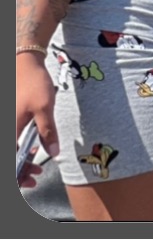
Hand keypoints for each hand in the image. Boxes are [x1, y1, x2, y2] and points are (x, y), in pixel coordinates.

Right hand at [16, 51, 58, 177]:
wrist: (26, 64)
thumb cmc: (34, 83)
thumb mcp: (45, 108)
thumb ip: (48, 132)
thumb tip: (53, 152)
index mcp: (9, 130)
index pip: (11, 161)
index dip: (18, 175)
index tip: (30, 181)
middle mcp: (6, 130)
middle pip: (10, 158)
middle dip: (20, 171)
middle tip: (34, 176)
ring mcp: (8, 126)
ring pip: (11, 151)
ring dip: (20, 161)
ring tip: (35, 164)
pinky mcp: (11, 121)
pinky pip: (12, 141)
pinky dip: (19, 149)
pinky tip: (33, 147)